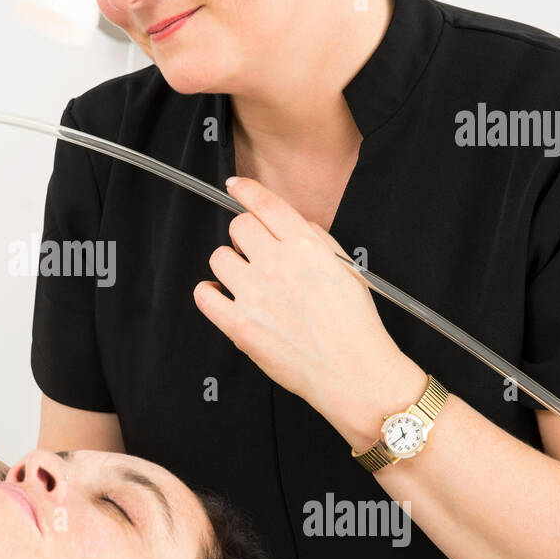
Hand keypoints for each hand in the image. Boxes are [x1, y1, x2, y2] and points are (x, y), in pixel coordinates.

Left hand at [193, 177, 407, 425]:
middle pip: (238, 227)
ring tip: (246, 281)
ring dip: (229, 265)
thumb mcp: (346, 267)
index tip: (235, 186)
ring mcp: (255, 293)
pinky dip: (210, 293)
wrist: (354, 372)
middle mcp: (277, 263)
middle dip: (245, 237)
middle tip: (255, 255)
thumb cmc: (355, 325)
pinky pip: (204, 295)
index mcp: (305, 246)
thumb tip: (290, 224)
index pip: (265, 204)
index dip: (245, 190)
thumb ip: (315, 240)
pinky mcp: (239, 324)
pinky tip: (223, 297)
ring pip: (219, 257)